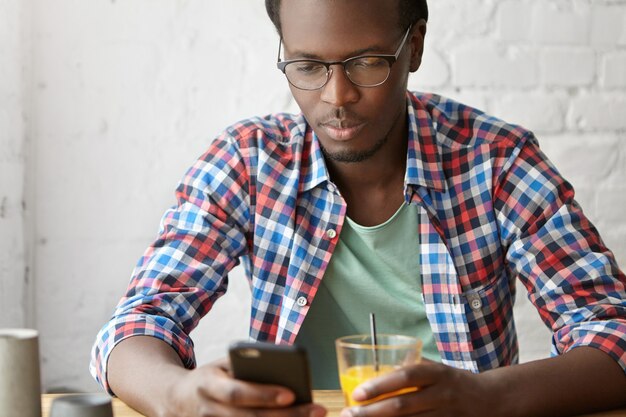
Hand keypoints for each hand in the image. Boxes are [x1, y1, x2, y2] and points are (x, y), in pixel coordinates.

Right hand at [165, 358, 326, 416]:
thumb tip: (283, 368)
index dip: (264, 395)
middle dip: (286, 416)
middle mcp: (208, 410)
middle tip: (316, 410)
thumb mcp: (221, 364)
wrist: (175, 399)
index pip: (238, 392)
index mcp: (209, 384)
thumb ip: (246, 365)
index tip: (291, 393)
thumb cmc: (210, 378)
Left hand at [339, 359, 496, 416]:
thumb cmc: (453, 381)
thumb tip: (375, 371)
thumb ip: (410, 370)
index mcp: (437, 373)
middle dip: (372, 412)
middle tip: (349, 414)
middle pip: (403, 406)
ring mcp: (445, 415)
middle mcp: (441, 395)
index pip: (405, 377)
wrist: (490, 399)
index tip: (357, 393)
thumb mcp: (435, 369)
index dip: (380, 385)